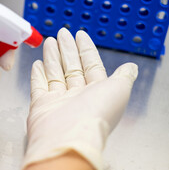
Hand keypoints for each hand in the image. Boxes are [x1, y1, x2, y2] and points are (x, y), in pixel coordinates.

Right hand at [23, 28, 137, 169]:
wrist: (68, 137)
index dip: (86, 49)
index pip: (91, 66)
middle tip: (61, 32)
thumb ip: (123, 76)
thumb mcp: (119, 90)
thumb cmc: (95, 113)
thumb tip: (131, 67)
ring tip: (49, 40)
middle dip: (67, 49)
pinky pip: (39, 86)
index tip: (79, 34)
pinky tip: (38, 63)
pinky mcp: (41, 105)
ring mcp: (58, 101)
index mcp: (97, 93)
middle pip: (72, 68)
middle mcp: (78, 97)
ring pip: (55, 74)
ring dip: (52, 57)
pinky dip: (38, 75)